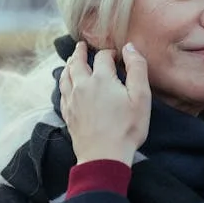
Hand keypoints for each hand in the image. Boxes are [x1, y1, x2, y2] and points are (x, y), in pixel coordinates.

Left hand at [59, 42, 151, 166]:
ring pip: (65, 76)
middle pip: (77, 62)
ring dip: (69, 65)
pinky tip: (66, 85)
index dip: (109, 53)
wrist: (104, 156)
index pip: (102, 57)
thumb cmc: (127, 128)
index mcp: (101, 79)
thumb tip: (129, 47)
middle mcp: (82, 86)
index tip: (116, 55)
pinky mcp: (68, 114)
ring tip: (72, 60)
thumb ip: (137, 68)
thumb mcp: (141, 97)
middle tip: (81, 45)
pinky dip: (64, 83)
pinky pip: (62, 92)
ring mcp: (72, 100)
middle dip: (80, 52)